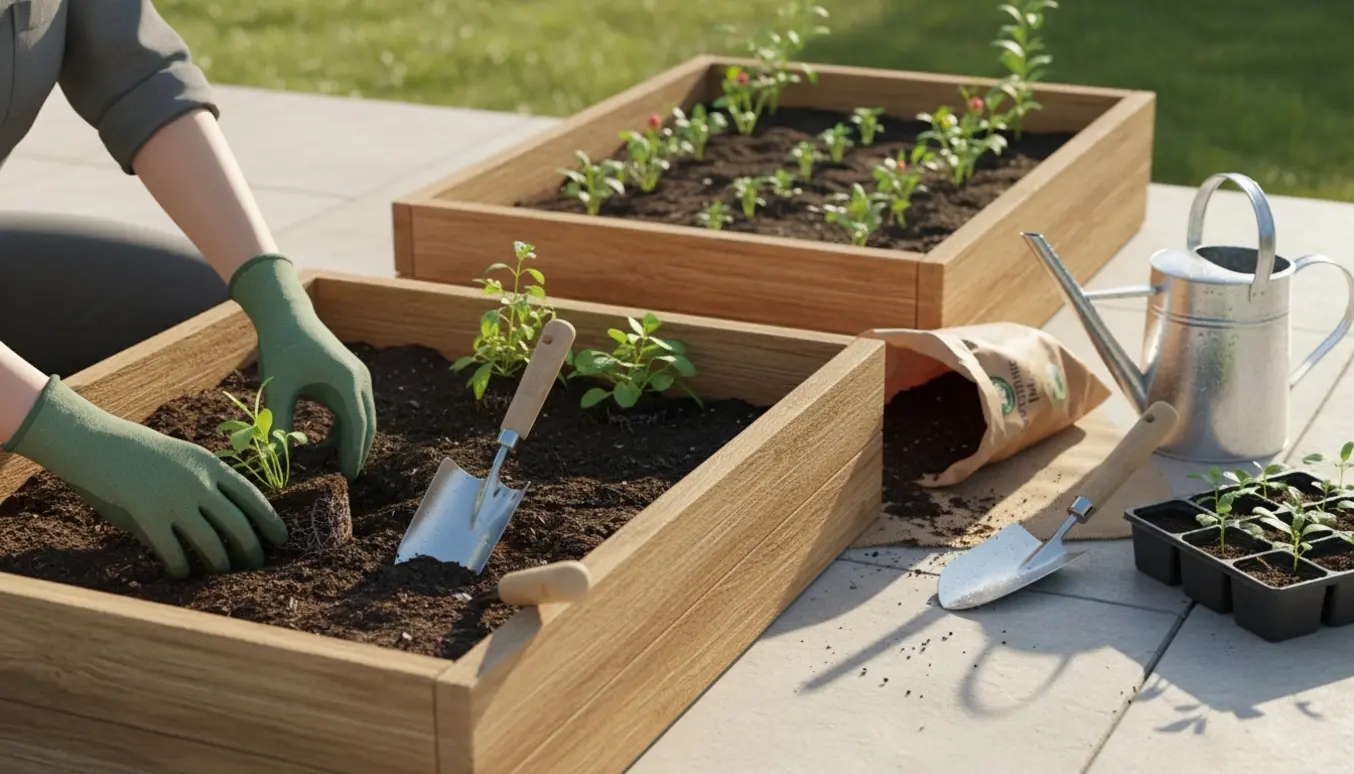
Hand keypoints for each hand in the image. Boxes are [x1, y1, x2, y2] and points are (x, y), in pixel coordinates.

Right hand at [3, 377, 287, 578]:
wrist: (96, 441)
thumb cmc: (139, 454)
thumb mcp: (181, 460)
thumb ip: (203, 487)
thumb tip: (227, 523)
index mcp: (210, 465)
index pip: (252, 496)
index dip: (270, 520)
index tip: (282, 538)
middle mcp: (198, 482)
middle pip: (238, 524)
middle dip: (252, 549)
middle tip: (257, 565)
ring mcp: (174, 499)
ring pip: (211, 542)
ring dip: (221, 564)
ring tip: (224, 574)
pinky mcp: (147, 514)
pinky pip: (173, 551)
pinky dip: (181, 567)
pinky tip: (182, 574)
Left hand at [229, 255, 374, 479]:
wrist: (287, 316)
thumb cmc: (282, 349)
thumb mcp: (279, 389)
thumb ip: (279, 424)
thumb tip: (276, 458)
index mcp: (348, 384)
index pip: (357, 428)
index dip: (354, 454)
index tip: (348, 477)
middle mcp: (360, 380)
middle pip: (368, 424)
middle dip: (360, 450)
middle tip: (349, 477)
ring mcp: (358, 376)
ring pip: (364, 416)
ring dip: (354, 438)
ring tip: (340, 463)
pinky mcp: (351, 374)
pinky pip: (356, 406)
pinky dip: (347, 425)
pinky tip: (330, 440)